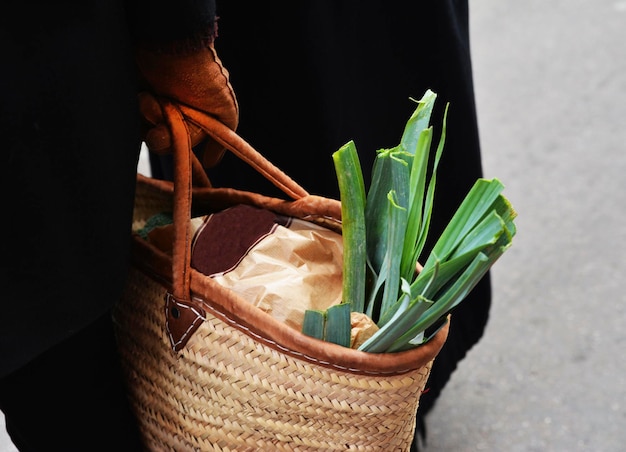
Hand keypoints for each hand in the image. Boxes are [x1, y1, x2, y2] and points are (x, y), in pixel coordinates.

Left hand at [136, 41, 238, 167]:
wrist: (169, 46)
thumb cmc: (203, 75)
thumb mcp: (226, 107)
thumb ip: (224, 135)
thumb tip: (211, 162)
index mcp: (198, 120)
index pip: (190, 147)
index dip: (187, 149)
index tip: (190, 149)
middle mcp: (177, 116)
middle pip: (169, 146)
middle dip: (168, 135)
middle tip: (169, 114)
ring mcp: (155, 110)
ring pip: (150, 136)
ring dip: (152, 121)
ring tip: (153, 99)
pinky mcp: (136, 103)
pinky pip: (133, 124)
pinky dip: (139, 114)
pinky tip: (144, 97)